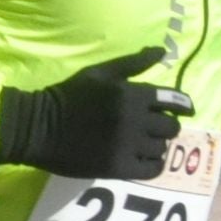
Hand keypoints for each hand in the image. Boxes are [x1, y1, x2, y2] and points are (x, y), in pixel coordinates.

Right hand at [0, 47, 193, 180]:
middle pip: (171, 127)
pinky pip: (152, 169)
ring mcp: (127, 145)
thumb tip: (162, 50)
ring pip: (162, 148)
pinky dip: (152, 165)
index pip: (175, 101)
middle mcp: (134, 119)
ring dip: (156, 146)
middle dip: (166, 127)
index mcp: (131, 94)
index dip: (183, 106)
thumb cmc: (69, 96)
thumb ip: (133, 63)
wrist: (37, 127)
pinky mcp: (119, 167)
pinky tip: (141, 160)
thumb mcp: (100, 73)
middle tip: (154, 128)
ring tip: (143, 144)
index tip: (183, 111)